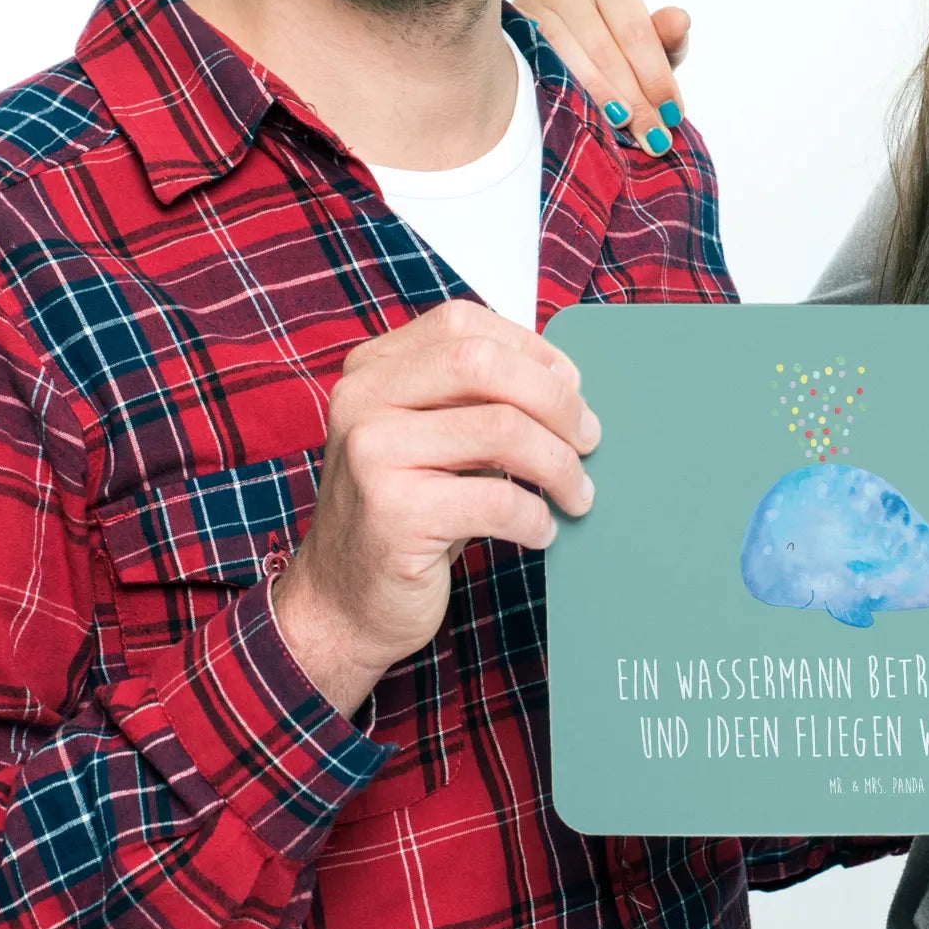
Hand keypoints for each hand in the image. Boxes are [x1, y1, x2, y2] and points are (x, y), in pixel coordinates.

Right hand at [272, 300, 599, 717]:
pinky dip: (536, 516)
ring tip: (576, 494)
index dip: (531, 350)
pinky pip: (497, 499)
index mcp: (371, 369)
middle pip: (485, 364)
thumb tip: (567, 384)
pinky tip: (541, 531)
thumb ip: (475, 399)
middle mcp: (362, 400)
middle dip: (556, 400)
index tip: (571, 387)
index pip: (463, 325)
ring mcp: (372, 454)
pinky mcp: (394, 514)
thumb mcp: (429, 438)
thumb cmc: (404, 514)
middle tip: (588, 440)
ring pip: (502, 430)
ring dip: (559, 465)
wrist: (340, 603)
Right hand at [511, 0, 689, 153]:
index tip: (672, 114)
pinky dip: (564, 92)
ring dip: (600, 100)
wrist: (558, 49)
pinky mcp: (510, 30)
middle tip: (652, 137)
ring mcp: (533, 4)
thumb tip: (679, 20)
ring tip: (624, 130)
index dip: (656, 77)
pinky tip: (583, 116)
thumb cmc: (612, 44)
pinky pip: (538, 65)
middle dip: (634, 99)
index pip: (636, 32)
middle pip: (604, 49)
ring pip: (570, 59)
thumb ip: (665, 37)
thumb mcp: (645, 45)